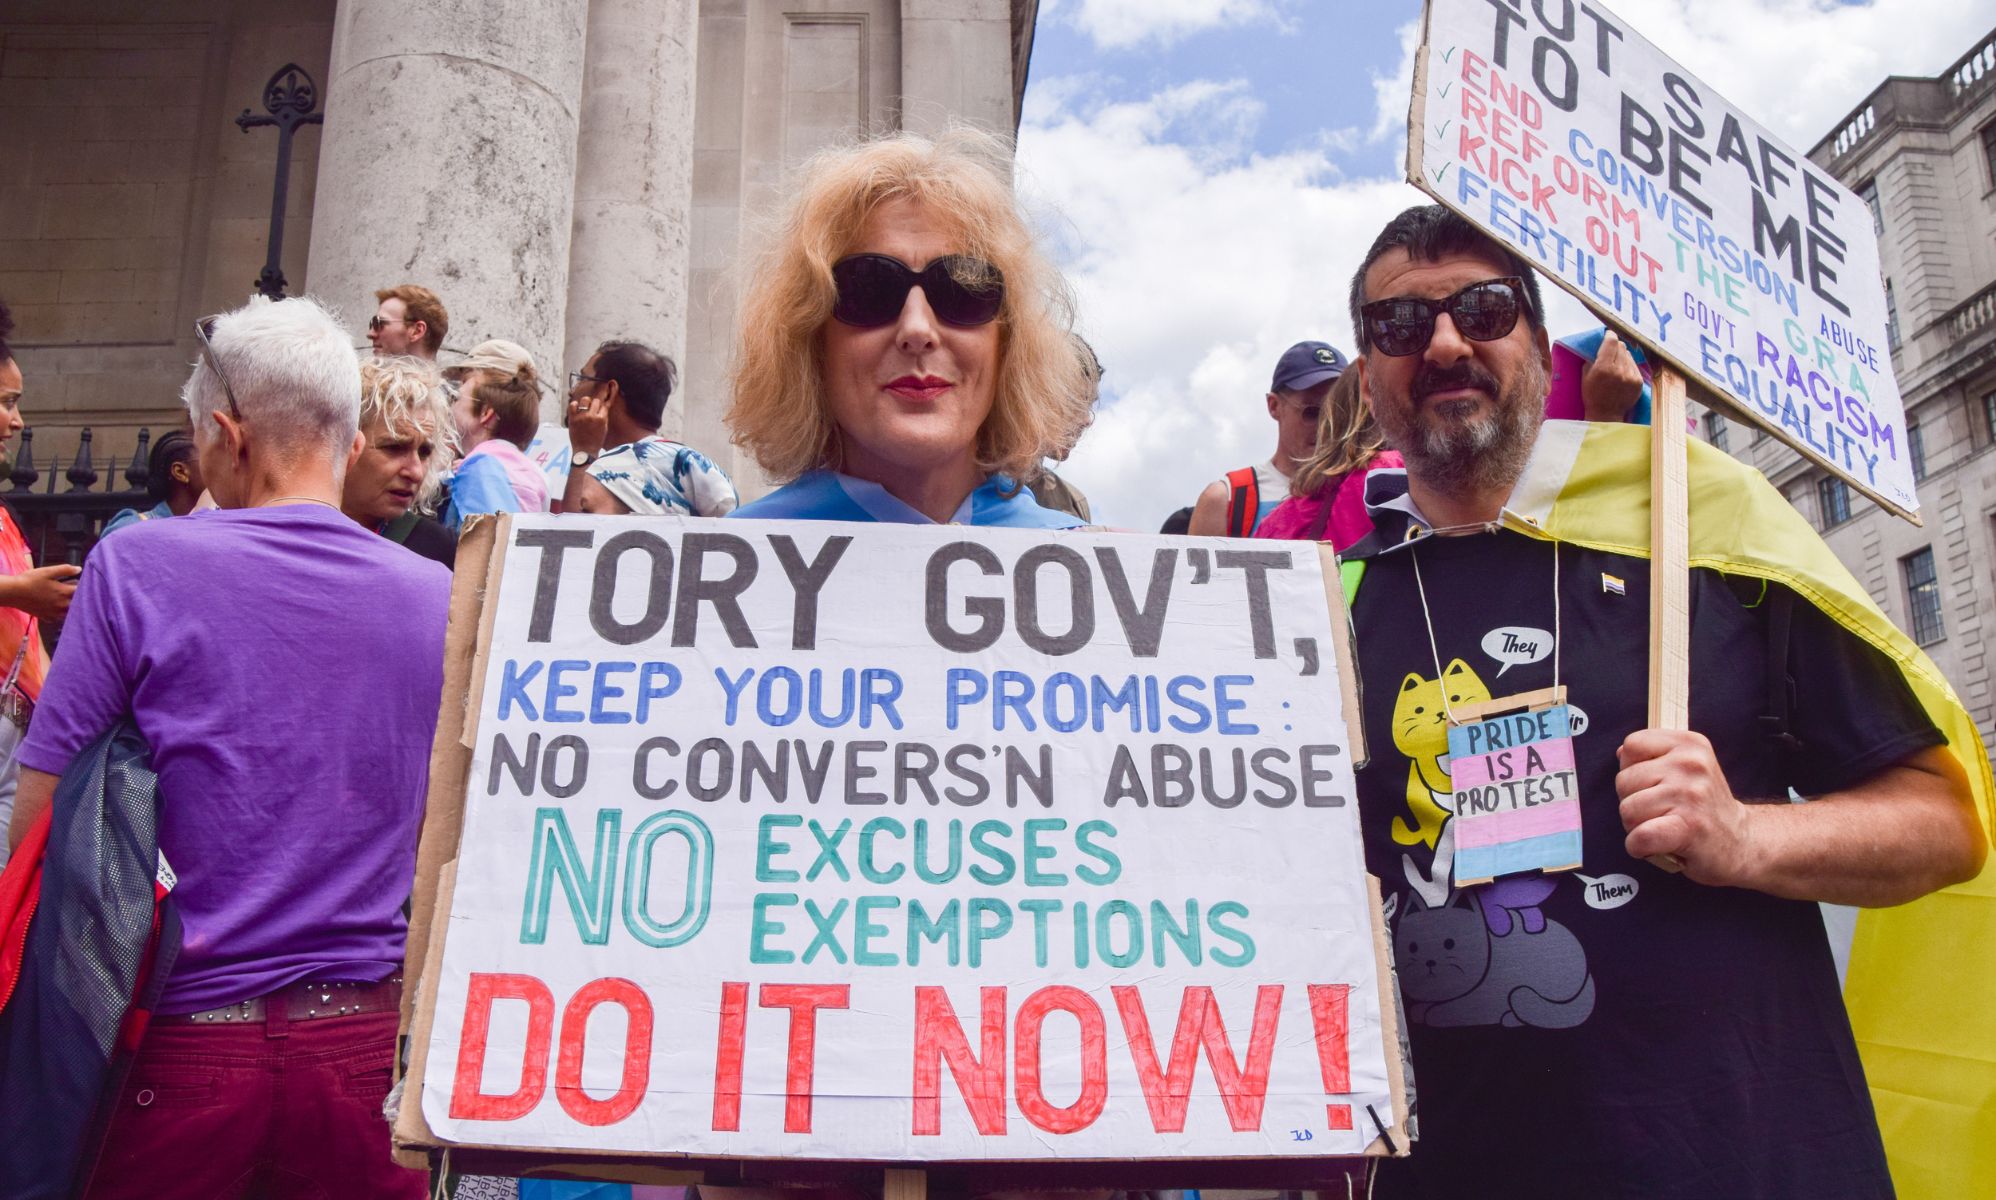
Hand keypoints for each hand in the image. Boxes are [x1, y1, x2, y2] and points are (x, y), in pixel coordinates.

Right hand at [2, 563, 81, 620]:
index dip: (83, 586)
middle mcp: (61, 605)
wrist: (13, 593)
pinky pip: (59, 619)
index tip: (81, 582)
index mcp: (63, 592)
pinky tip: (58, 609)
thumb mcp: (48, 571)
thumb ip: (65, 570)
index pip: (81, 591)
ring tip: (69, 600)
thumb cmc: (29, 580)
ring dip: (72, 607)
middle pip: (77, 603)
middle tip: (75, 591)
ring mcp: (54, 613)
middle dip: (79, 597)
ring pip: (70, 613)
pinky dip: (61, 614)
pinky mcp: (46, 617)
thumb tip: (79, 569)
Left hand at [567, 393, 609, 458]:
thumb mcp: (604, 429)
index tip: (600, 407)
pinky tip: (577, 408)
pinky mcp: (573, 419)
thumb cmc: (596, 441)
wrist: (585, 451)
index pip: (604, 405)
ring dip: (586, 402)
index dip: (602, 406)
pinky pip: (572, 405)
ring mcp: (581, 417)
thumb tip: (603, 406)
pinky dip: (575, 405)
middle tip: (593, 408)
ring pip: (585, 400)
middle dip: (595, 404)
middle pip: (595, 401)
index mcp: (601, 419)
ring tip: (585, 407)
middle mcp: (592, 416)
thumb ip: (604, 417)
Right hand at [1581, 330, 1644, 421]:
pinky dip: (1628, 366)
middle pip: (1621, 346)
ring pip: (1629, 354)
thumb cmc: (1592, 395)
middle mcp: (1619, 370)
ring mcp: (1631, 376)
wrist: (1606, 415)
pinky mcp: (1639, 381)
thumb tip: (1599, 345)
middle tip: (1609, 352)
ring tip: (1615, 365)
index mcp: (1604, 368)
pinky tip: (1622, 373)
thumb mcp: (1585, 376)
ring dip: (1622, 356)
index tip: (1607, 336)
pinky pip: (1634, 365)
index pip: (1612, 341)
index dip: (1609, 336)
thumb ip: (1592, 358)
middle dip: (1615, 346)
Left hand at [1616, 728, 1757, 885]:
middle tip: (1664, 813)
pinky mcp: (1688, 827)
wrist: (1741, 843)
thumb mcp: (1685, 768)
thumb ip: (1652, 757)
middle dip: (1634, 802)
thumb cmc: (1703, 807)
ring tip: (1664, 827)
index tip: (1656, 785)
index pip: (1631, 746)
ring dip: (1638, 827)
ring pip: (1627, 810)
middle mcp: (1691, 764)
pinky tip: (1657, 846)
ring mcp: (1690, 795)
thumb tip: (1621, 753)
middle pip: (1624, 781)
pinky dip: (1639, 847)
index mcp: (1689, 744)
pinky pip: (1640, 836)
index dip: (1633, 770)